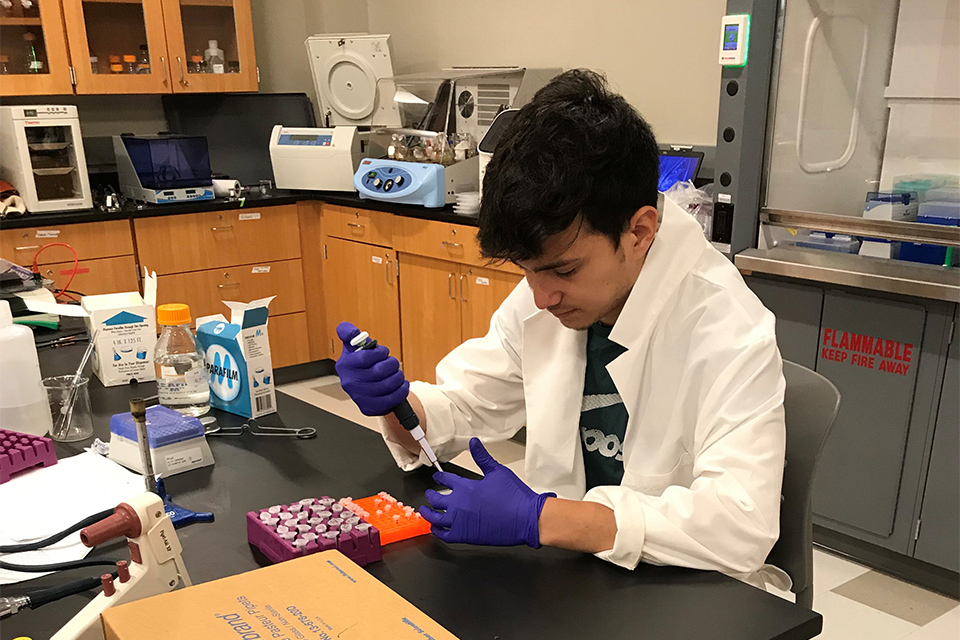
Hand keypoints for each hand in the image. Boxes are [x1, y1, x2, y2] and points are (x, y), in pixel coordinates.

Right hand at [335, 322, 408, 415]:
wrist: (366, 388)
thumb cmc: (363, 364)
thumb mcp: (354, 347)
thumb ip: (349, 334)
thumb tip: (348, 331)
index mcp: (344, 365)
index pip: (365, 357)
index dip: (380, 353)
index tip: (383, 352)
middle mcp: (349, 382)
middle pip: (378, 371)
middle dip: (392, 364)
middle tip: (392, 363)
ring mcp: (358, 397)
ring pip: (387, 385)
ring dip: (398, 376)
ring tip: (396, 374)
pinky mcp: (369, 408)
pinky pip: (392, 399)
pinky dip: (401, 390)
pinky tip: (400, 385)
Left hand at [420, 438, 554, 547]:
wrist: (526, 517)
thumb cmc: (515, 496)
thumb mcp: (497, 471)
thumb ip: (482, 456)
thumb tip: (473, 442)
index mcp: (466, 487)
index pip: (446, 480)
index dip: (439, 478)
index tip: (437, 478)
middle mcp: (459, 504)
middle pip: (436, 499)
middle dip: (431, 495)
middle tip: (429, 494)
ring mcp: (460, 521)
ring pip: (435, 518)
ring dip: (428, 513)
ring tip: (425, 511)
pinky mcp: (465, 536)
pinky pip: (444, 535)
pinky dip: (437, 531)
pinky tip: (436, 529)